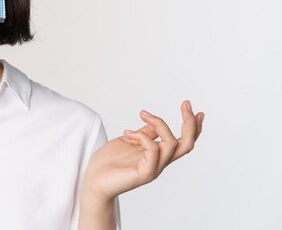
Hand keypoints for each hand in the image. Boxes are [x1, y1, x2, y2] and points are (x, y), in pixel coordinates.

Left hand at [81, 100, 203, 201]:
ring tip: (143, 115)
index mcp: (157, 154)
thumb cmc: (108, 162)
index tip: (191, 107)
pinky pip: (153, 150)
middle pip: (187, 144)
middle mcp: (159, 162)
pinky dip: (142, 136)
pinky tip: (127, 133)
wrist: (93, 180)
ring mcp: (154, 168)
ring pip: (172, 144)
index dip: (192, 126)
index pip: (182, 141)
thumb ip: (144, 134)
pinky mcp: (145, 174)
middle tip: (186, 105)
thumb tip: (154, 121)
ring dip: (159, 123)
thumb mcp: (129, 141)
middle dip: (190, 123)